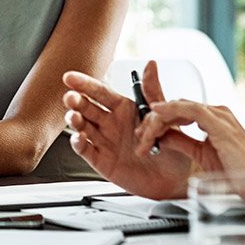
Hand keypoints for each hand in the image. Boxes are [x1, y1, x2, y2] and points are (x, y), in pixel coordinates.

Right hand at [62, 63, 192, 198]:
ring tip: (73, 117)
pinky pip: (86, 150)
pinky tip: (78, 138)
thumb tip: (150, 64)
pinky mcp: (101, 160)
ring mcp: (104, 141)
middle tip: (70, 98)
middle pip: (87, 108)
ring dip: (75, 121)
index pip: (100, 92)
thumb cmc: (172, 147)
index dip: (84, 84)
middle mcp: (111, 123)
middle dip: (76, 101)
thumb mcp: (163, 116)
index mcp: (124, 109)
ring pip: (83, 127)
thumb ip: (152, 91)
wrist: (175, 179)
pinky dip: (79, 144)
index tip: (70, 78)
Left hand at [137, 99, 244, 177]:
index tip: (145, 135)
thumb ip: (185, 144)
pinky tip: (157, 112)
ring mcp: (221, 117)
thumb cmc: (241, 174)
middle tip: (140, 135)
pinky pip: (191, 110)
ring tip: (144, 132)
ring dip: (158, 117)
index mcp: (215, 121)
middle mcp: (218, 114)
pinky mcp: (221, 125)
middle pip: (177, 106)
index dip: (160, 120)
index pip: (181, 112)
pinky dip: (171, 109)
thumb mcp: (203, 156)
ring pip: (180, 106)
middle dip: (154, 119)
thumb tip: (164, 138)